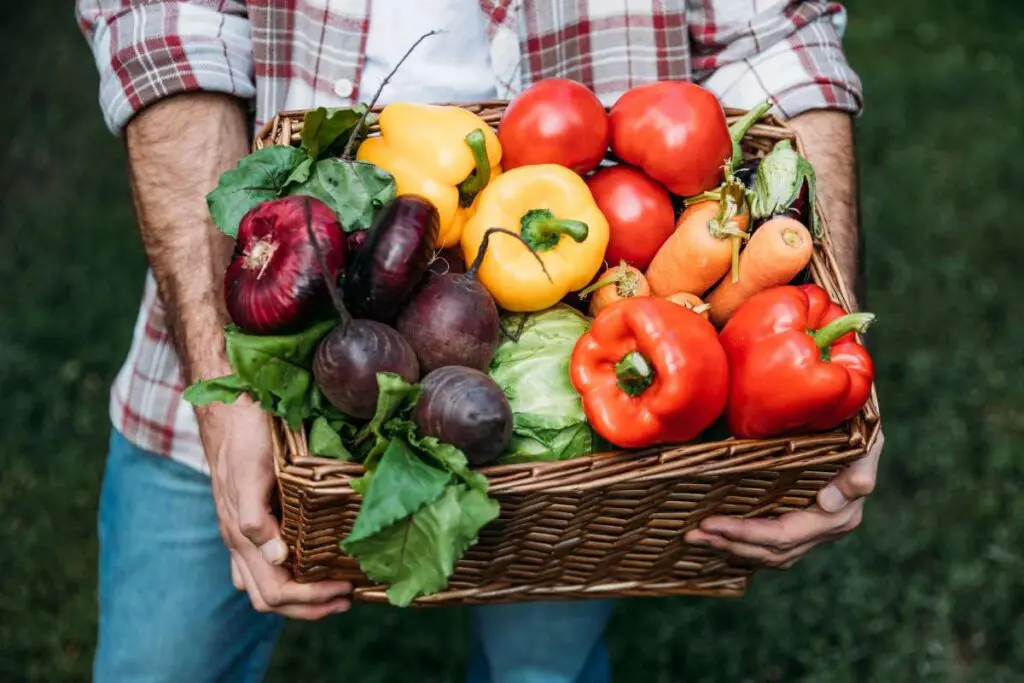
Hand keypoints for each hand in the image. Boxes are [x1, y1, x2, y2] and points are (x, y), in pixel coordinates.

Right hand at [197, 396, 352, 618]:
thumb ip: (256, 519)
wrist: (229, 412)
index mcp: (241, 538)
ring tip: (335, 592)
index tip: (345, 589)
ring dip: (301, 598)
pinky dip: (290, 577)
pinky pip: (262, 565)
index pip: (275, 592)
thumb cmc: (244, 439)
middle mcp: (239, 543)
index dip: (311, 599)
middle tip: (347, 598)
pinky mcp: (248, 521)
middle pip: (269, 599)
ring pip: (263, 588)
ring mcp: (240, 535)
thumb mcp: (252, 475)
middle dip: (310, 607)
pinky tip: (310, 567)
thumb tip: (278, 559)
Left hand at [684, 429, 883, 568]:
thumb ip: (859, 471)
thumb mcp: (867, 442)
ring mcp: (812, 532)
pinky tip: (716, 539)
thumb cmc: (859, 428)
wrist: (858, 423)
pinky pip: (769, 546)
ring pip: (768, 554)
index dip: (746, 533)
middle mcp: (824, 530)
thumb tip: (828, 502)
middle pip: (771, 550)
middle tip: (693, 534)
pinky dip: (741, 546)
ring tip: (695, 538)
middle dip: (730, 543)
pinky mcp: (800, 524)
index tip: (711, 523)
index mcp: (838, 516)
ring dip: (730, 548)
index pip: (784, 535)